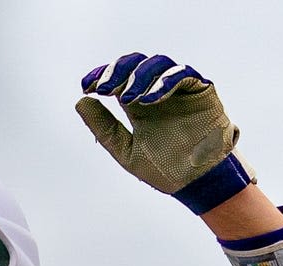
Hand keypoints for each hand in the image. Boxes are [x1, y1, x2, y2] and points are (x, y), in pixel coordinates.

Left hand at [75, 53, 239, 195]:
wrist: (198, 184)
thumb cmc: (166, 170)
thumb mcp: (127, 151)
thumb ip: (105, 128)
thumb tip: (81, 102)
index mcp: (139, 103)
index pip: (118, 78)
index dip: (102, 76)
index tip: (86, 87)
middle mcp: (158, 91)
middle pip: (135, 64)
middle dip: (117, 71)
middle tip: (104, 88)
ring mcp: (179, 88)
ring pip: (158, 64)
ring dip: (139, 76)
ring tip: (127, 96)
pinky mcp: (201, 90)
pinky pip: (182, 75)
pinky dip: (164, 82)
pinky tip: (150, 99)